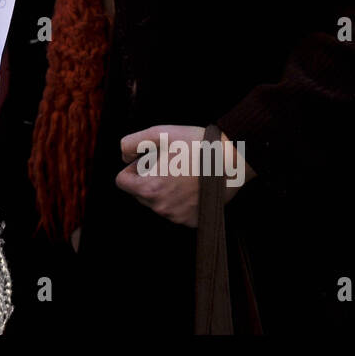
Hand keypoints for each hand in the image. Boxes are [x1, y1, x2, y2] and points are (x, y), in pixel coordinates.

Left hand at [114, 124, 253, 226]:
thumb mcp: (159, 133)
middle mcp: (161, 208)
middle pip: (140, 193)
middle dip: (148, 178)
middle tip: (169, 163)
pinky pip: (176, 211)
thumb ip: (132, 143)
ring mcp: (178, 217)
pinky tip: (194, 185)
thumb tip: (124, 157)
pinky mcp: (193, 222)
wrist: (232, 160)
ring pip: (158, 202)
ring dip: (164, 189)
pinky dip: (181, 200)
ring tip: (184, 172)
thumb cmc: (196, 144)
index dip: (132, 168)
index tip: (148, 160)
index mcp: (149, 188)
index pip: (122, 182)